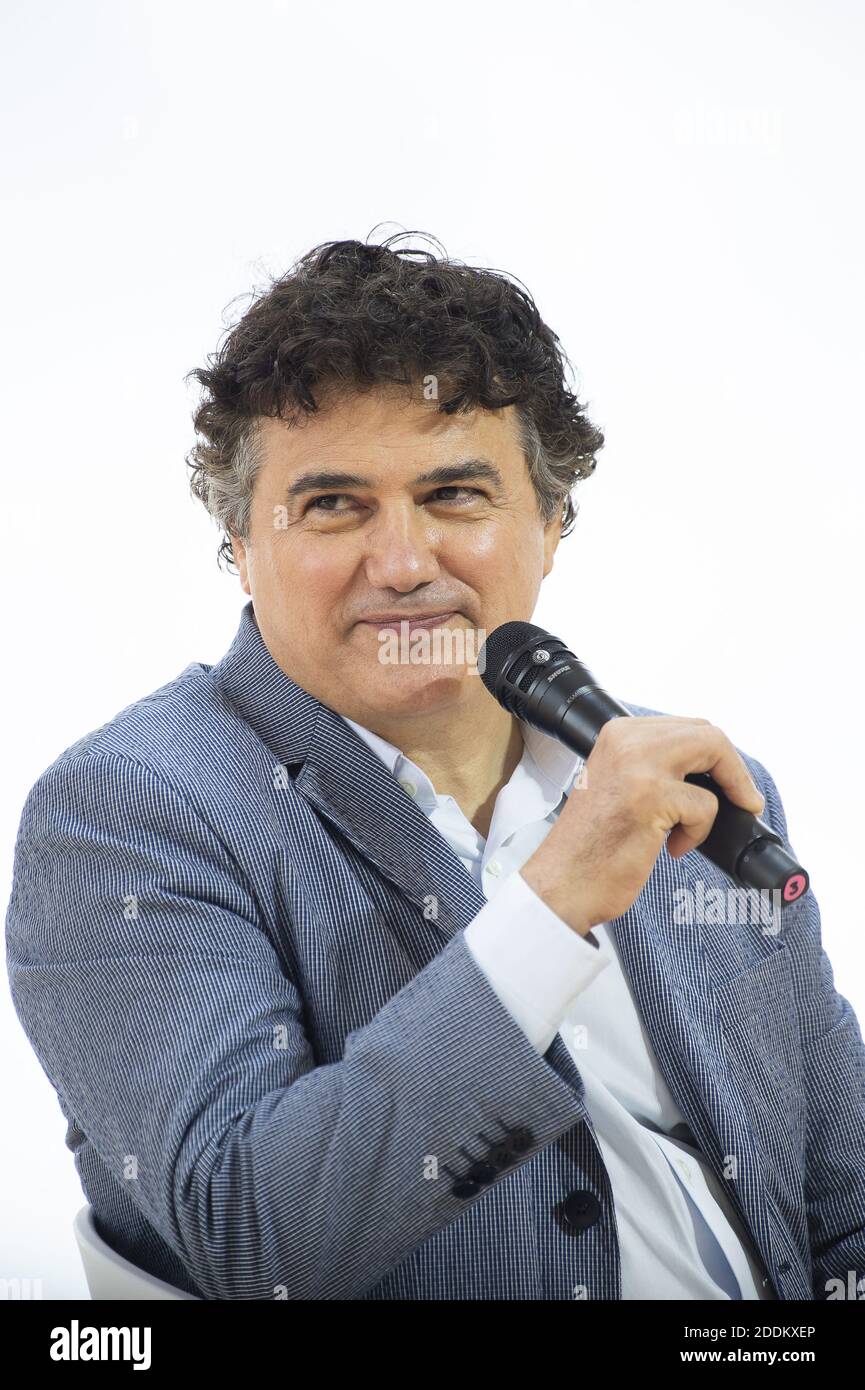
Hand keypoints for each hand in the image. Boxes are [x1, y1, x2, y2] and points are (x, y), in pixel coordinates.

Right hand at [520, 716, 764, 935]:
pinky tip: (672, 847)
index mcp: (617, 733)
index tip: (726, 782)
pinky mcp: (651, 798)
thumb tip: (710, 768)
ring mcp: (638, 766)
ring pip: (715, 753)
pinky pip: (706, 805)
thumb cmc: (591, 843)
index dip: (715, 755)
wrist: (564, 881)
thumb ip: (653, 765)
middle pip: (708, 734)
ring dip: (725, 796)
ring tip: (700, 827)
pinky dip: (699, 832)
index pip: (687, 725)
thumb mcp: (618, 783)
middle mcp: (626, 741)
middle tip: (743, 801)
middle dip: (733, 770)